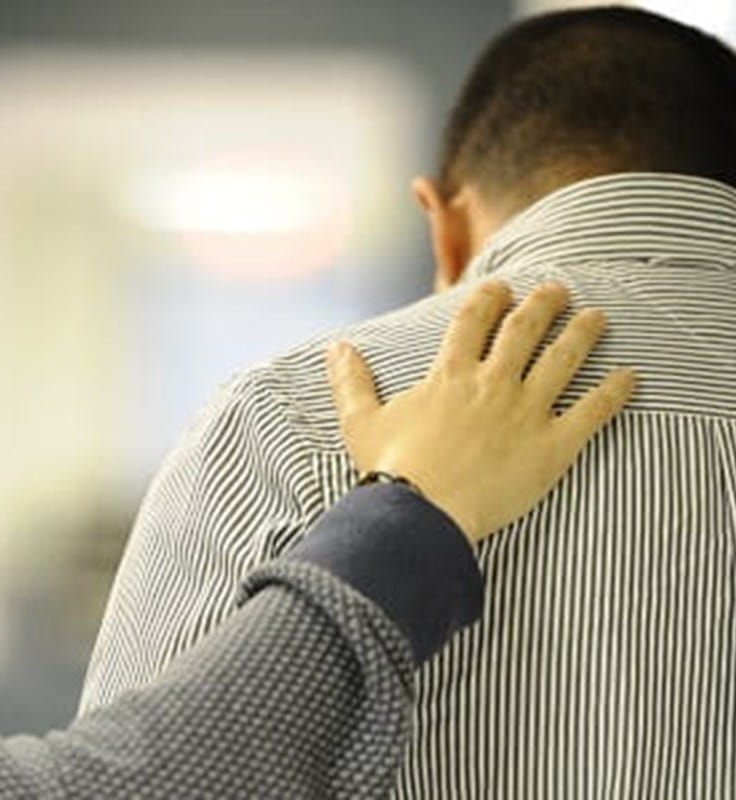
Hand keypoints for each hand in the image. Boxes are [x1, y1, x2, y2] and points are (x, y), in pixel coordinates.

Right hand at [327, 280, 634, 542]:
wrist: (422, 514)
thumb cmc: (390, 469)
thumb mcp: (361, 421)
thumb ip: (351, 381)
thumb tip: (337, 348)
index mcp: (450, 374)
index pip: (473, 319)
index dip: (490, 297)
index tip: (502, 286)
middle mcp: (492, 382)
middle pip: (525, 329)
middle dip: (544, 303)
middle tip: (558, 289)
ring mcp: (526, 411)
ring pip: (563, 359)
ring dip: (583, 333)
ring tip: (598, 316)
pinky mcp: (553, 446)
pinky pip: (592, 412)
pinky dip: (614, 392)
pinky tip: (631, 376)